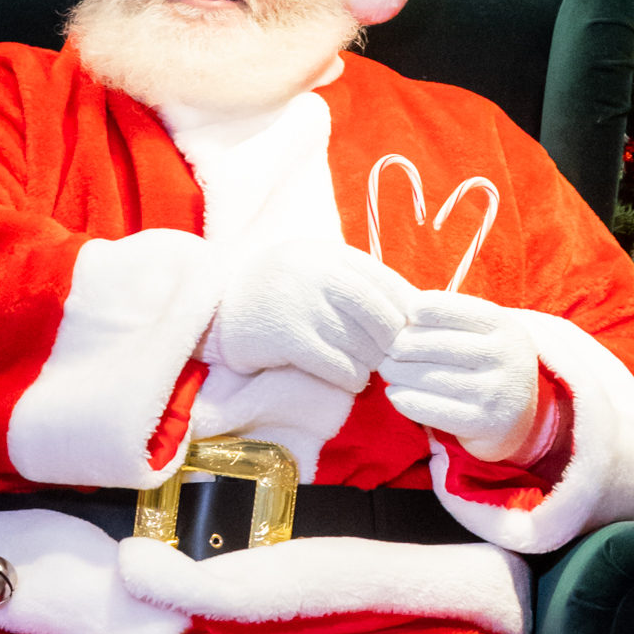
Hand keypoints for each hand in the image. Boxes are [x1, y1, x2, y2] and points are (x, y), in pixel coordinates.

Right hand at [211, 241, 414, 390]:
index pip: (389, 284)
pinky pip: (339, 365)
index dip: (406, 313)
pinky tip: (349, 378)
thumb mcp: (319, 269)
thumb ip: (359, 281)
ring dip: (372, 363)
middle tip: (391, 357)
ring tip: (366, 367)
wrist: (219, 302)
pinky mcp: (289, 337)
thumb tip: (414, 311)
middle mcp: (321, 275)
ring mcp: (304, 305)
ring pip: (363, 345)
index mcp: (333, 255)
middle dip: (392, 343)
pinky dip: (352, 378)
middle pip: (381, 316)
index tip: (410, 332)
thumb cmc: (282, 290)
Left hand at [383, 288, 547, 464]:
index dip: (423, 309)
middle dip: (402, 344)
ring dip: (398, 372)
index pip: (453, 310)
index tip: (407, 314)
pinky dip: (406, 400)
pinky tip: (394, 393)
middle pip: (437, 344)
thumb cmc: (486, 364)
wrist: (520, 417)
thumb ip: (450, 320)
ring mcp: (496, 392)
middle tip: (386, 348)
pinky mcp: (483, 423)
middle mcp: (505, 357)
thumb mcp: (484, 334)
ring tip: (386, 369)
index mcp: (504, 326)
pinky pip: (433, 409)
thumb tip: (398, 314)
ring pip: (430, 377)